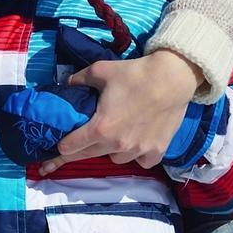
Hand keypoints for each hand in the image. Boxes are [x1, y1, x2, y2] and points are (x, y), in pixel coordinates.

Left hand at [51, 52, 200, 169]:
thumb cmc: (135, 74)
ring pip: (116, 159)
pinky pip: (141, 162)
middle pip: (89, 156)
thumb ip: (78, 79)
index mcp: (100, 128)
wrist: (172, 79)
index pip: (70, 147)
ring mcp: (138, 150)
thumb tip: (67, 84)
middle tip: (74, 147)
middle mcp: (117, 145)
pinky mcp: (157, 151)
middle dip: (79, 151)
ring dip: (111, 150)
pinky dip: (138, 156)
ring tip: (114, 136)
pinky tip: (137, 145)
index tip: (59, 145)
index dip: (62, 146)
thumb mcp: (100, 70)